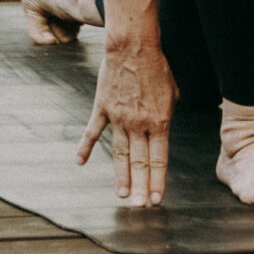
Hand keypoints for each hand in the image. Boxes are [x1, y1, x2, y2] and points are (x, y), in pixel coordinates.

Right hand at [77, 34, 176, 206]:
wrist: (132, 46)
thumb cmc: (156, 66)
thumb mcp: (173, 92)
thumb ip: (168, 113)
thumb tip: (164, 126)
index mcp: (159, 122)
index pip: (158, 159)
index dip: (157, 181)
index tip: (156, 199)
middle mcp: (138, 124)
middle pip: (139, 162)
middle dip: (140, 187)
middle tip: (139, 206)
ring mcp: (118, 118)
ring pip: (119, 154)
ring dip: (120, 177)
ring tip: (121, 196)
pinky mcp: (103, 109)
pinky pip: (92, 132)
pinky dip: (85, 148)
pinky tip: (80, 163)